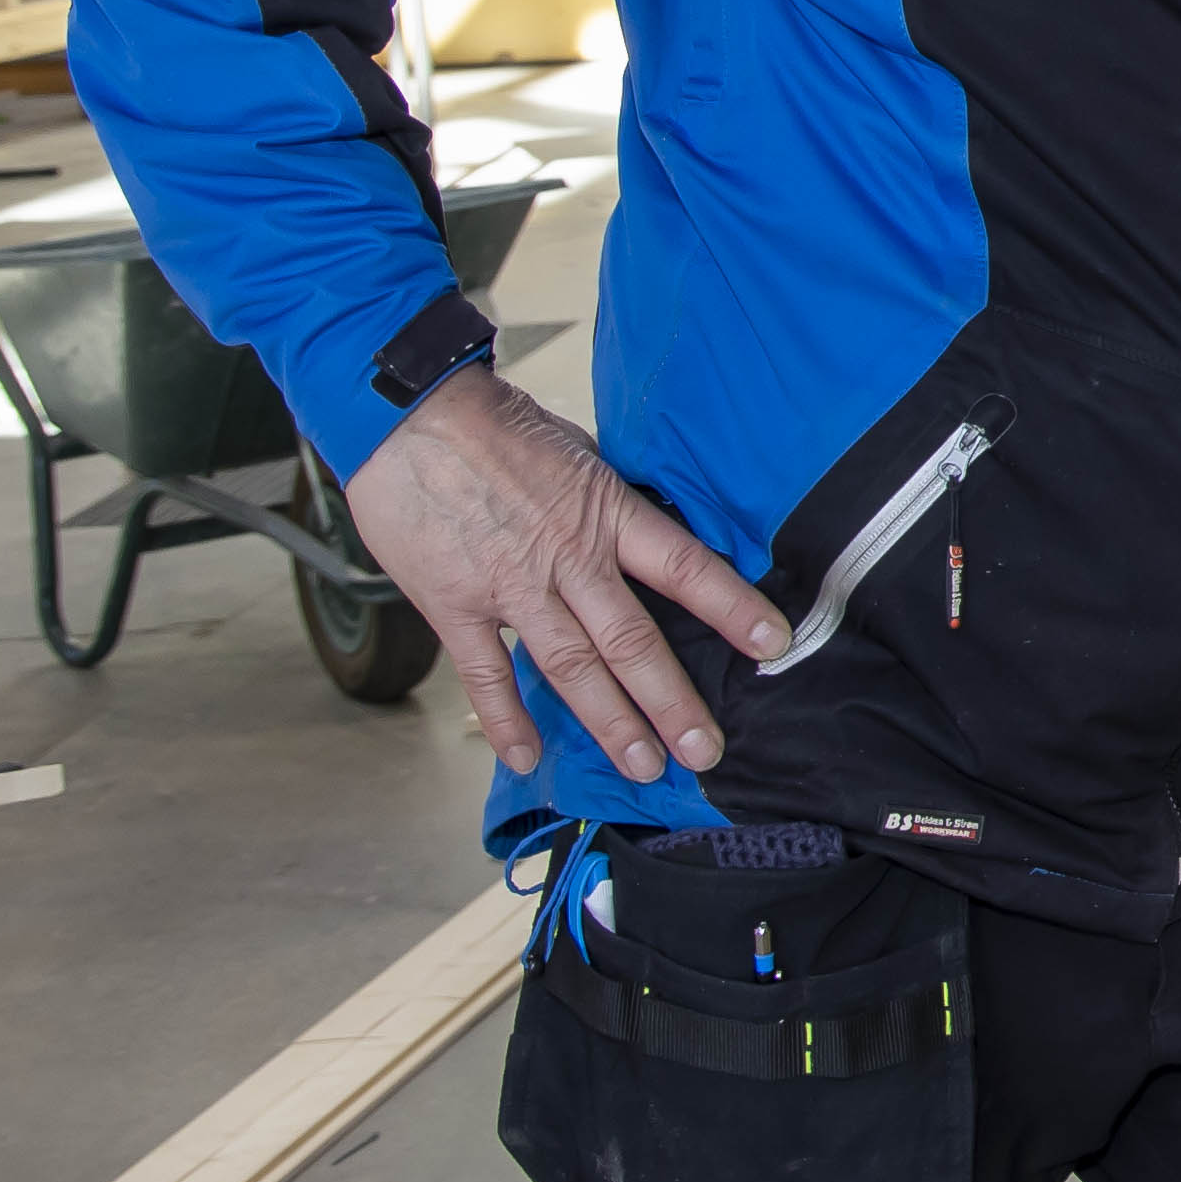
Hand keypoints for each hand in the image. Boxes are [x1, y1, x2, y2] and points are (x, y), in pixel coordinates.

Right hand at [342, 363, 790, 781]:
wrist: (407, 415)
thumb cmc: (495, 425)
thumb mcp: (578, 452)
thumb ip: (608, 501)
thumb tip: (642, 526)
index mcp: (606, 514)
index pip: (685, 567)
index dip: (732, 607)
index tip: (774, 643)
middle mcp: (567, 558)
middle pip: (632, 640)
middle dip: (672, 701)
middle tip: (705, 751)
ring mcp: (511, 587)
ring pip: (572, 668)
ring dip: (610, 723)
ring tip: (644, 766)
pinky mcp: (455, 605)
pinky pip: (486, 675)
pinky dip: (506, 720)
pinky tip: (527, 758)